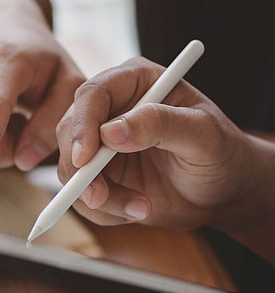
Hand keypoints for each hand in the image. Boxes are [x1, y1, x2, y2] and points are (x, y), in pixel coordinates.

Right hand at [56, 58, 254, 231]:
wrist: (222, 191)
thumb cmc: (221, 153)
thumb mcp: (203, 135)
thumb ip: (161, 124)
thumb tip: (111, 132)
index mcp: (136, 82)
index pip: (93, 94)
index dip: (82, 125)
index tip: (85, 159)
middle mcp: (111, 108)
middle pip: (70, 130)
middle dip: (79, 168)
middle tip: (99, 196)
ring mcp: (100, 142)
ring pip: (70, 166)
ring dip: (97, 196)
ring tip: (139, 207)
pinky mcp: (96, 172)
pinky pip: (79, 193)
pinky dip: (102, 210)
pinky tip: (136, 209)